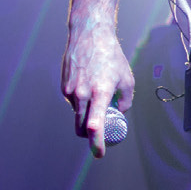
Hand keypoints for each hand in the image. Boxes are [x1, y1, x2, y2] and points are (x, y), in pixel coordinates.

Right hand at [61, 26, 133, 158]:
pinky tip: (88, 87)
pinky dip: (81, 103)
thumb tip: (119, 114)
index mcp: (99, 93)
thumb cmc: (112, 57)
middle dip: (89, 135)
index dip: (96, 143)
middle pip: (81, 127)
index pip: (94, 126)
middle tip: (100, 134)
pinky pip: (73, 103)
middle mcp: (82, 94)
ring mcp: (70, 90)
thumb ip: (125, 101)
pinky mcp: (64, 86)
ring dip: (86, 116)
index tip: (98, 153)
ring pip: (77, 115)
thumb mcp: (127, 79)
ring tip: (98, 98)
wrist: (90, 36)